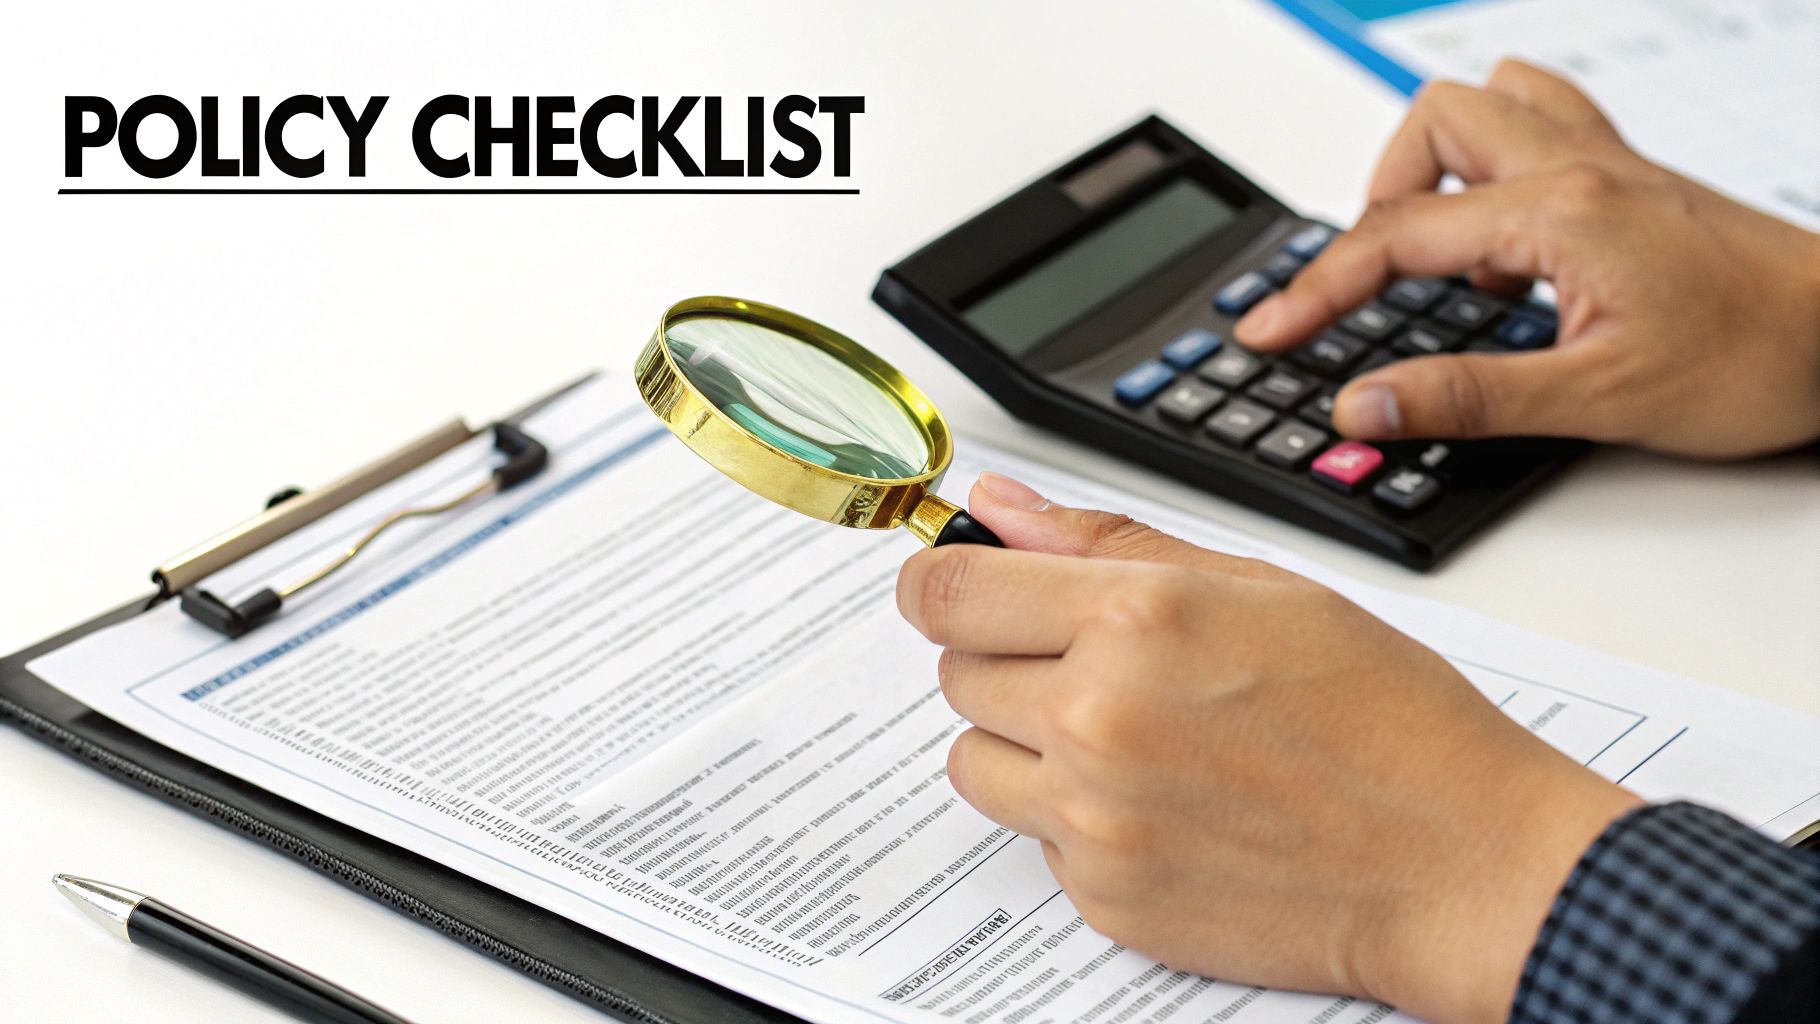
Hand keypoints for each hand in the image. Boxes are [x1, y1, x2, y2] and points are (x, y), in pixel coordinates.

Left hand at [898, 473, 1641, 1023]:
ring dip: (1023, 743)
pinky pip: (1035, 840)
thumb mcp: (1258, 586)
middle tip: (1096, 665)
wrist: (1458, 861)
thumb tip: (1002, 506)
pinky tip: (1164, 804)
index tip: (952, 586)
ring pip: (975, 762)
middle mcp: (1095, 721)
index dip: (940, 580)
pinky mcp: (1106, 898)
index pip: (945, 591)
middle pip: (954, 675)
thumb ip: (1107, 541)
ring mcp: (1094, 820)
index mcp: (1132, 621)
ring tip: (1126, 737)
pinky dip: (1076, 820)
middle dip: (1005, 659)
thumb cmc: (1384, 716)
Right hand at [1234, 60, 1819, 458]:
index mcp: (1558, 213)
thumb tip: (1365, 403)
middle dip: (1375, 203)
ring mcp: (1608, 163)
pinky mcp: (1629, 180)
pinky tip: (1498, 240)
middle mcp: (1579, 167)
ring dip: (1435, 162)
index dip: (1317, 290)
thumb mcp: (1596, 400)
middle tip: (1365, 284)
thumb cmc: (1758, 358)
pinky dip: (1493, 166)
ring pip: (1488, 105)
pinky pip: (1539, 126)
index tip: (1269, 333)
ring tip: (1426, 247)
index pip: (1396, 236)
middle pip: (1432, 126)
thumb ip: (1467, 397)